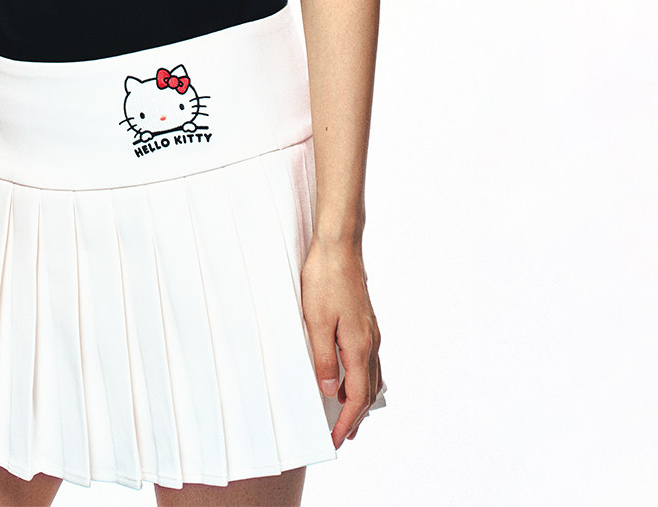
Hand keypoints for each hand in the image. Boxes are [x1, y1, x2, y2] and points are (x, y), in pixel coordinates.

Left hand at [301, 237, 382, 446]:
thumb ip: (323, 358)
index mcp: (359, 347)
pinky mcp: (365, 321)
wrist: (339, 246)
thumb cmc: (325, 280)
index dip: (346, 421)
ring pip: (371, 376)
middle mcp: (370, 342)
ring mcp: (370, 331)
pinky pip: (368, 360)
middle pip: (368, 391)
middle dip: (356, 416)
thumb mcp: (316, 321)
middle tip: (343, 436)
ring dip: (361, 399)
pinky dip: (362, 378)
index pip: (356, 396)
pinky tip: (351, 376)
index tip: (336, 440)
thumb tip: (330, 390)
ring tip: (348, 414)